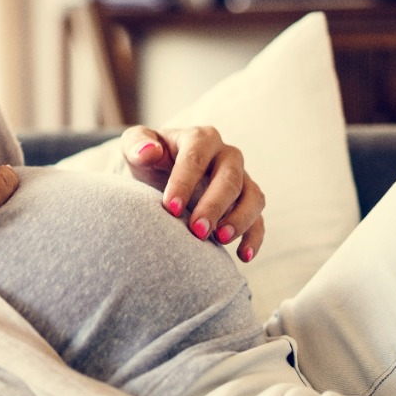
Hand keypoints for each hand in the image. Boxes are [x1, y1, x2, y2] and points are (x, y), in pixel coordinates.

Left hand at [120, 125, 264, 262]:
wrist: (161, 172)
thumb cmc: (148, 158)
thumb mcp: (135, 146)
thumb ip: (136, 144)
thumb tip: (148, 152)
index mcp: (201, 139)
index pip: (196, 158)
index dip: (184, 182)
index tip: (170, 208)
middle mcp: (227, 156)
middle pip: (230, 178)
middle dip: (214, 206)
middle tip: (196, 231)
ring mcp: (242, 179)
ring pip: (253, 197)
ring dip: (240, 219)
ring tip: (219, 239)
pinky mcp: (247, 203)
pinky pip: (260, 220)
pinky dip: (254, 237)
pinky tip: (243, 256)